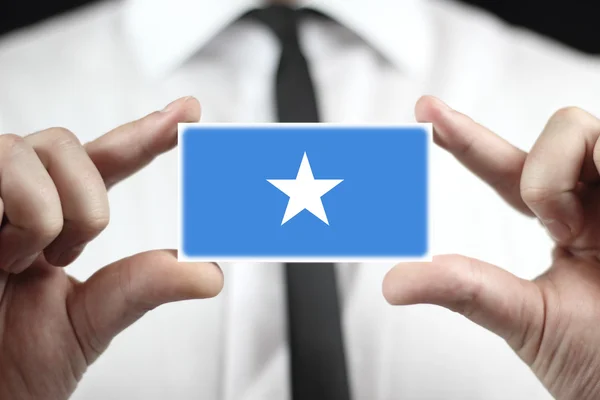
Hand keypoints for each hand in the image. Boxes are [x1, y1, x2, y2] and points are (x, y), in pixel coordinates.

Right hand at [0, 97, 223, 399]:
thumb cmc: (15, 363)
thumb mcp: (92, 319)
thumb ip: (144, 286)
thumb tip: (209, 273)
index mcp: (56, 218)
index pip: (105, 160)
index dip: (147, 132)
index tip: (190, 111)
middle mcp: (18, 198)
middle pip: (65, 143)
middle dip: (86, 203)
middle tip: (65, 256)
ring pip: (35, 148)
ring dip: (48, 212)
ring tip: (24, 260)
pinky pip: (2, 164)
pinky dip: (24, 216)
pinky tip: (0, 258)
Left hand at [383, 96, 599, 399]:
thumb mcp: (527, 319)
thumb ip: (467, 290)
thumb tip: (393, 283)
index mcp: (567, 224)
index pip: (508, 169)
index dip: (465, 138)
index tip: (424, 111)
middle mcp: (599, 202)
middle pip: (560, 132)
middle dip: (540, 173)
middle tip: (554, 226)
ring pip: (583, 130)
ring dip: (563, 179)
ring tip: (582, 231)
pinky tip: (599, 225)